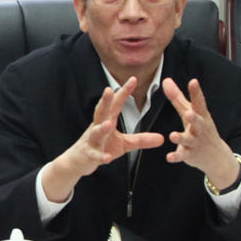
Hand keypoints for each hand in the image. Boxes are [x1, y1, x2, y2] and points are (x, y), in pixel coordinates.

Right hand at [40, 79, 165, 203]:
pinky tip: (107, 158)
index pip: (116, 103)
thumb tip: (162, 138)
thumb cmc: (102, 147)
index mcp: (107, 120)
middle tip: (108, 89)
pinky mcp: (89, 155)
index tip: (133, 79)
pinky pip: (95, 155)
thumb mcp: (124, 144)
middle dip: (105, 101)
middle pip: (101, 111)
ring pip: (96, 132)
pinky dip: (100, 156)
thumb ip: (142, 139)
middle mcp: (98, 127)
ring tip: (109, 124)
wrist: (78, 161)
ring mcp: (92, 141)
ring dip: (102, 128)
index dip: (124, 92)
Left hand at [161, 77, 239, 188]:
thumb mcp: (191, 112)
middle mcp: (200, 128)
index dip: (196, 92)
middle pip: (197, 122)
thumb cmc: (200, 128)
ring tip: (172, 135)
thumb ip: (177, 97)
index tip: (193, 82)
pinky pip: (182, 156)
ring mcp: (195, 142)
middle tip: (189, 113)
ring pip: (188, 140)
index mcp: (201, 115)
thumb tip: (165, 80)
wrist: (216, 156)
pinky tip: (169, 157)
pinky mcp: (190, 155)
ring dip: (180, 138)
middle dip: (194, 118)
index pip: (199, 103)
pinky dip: (176, 156)